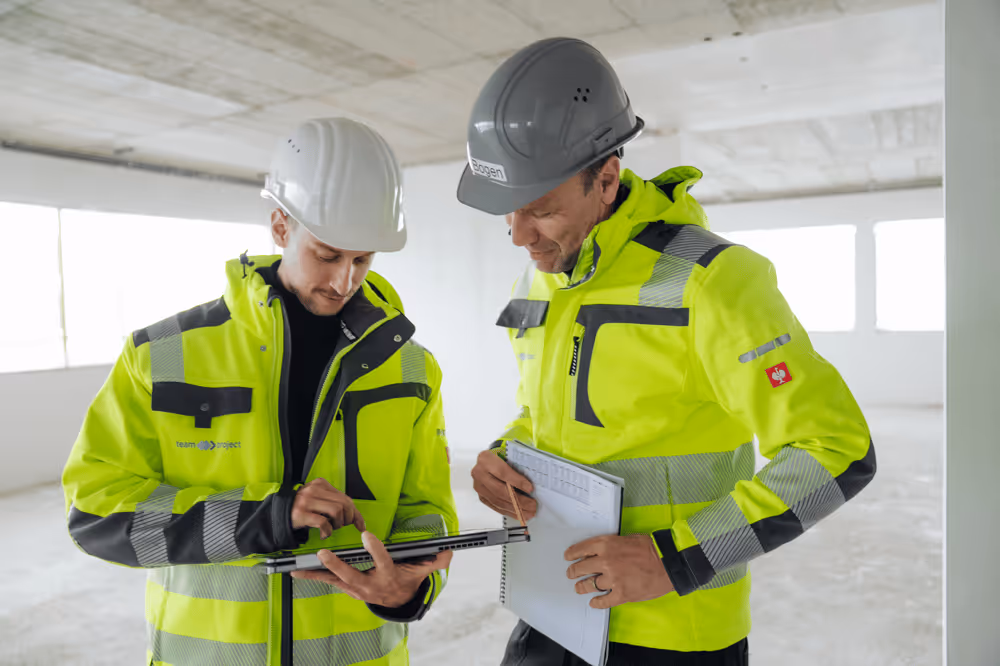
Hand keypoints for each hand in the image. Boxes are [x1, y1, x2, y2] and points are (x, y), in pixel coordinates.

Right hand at [291, 478, 365, 538]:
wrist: (277, 514)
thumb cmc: (301, 509)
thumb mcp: (317, 500)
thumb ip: (333, 502)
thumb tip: (354, 515)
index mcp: (320, 484)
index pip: (346, 497)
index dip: (356, 513)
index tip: (361, 524)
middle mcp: (314, 489)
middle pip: (344, 504)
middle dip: (348, 518)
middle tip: (342, 526)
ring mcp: (307, 501)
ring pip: (336, 511)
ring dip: (338, 524)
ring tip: (332, 528)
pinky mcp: (301, 513)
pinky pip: (323, 523)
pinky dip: (328, 531)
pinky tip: (324, 534)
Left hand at [291, 531, 452, 607]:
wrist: (396, 601)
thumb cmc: (406, 580)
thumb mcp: (422, 571)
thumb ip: (435, 561)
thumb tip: (448, 552)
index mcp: (388, 576)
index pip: (382, 561)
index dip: (375, 549)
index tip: (367, 534)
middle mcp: (369, 584)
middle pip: (351, 574)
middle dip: (337, 565)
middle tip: (324, 553)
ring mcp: (356, 588)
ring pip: (335, 580)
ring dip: (317, 573)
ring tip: (298, 568)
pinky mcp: (346, 588)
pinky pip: (328, 581)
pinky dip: (313, 576)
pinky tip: (298, 571)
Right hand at [471, 449, 536, 519]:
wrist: (487, 462)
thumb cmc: (500, 458)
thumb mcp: (508, 456)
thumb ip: (517, 466)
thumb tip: (531, 484)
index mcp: (486, 459)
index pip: (503, 472)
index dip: (517, 482)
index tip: (530, 489)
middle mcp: (479, 473)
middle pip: (500, 490)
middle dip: (519, 500)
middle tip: (532, 505)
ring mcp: (479, 487)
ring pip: (497, 501)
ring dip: (515, 509)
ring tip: (529, 512)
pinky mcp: (481, 497)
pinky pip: (495, 506)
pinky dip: (508, 511)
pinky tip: (519, 513)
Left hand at [565, 534, 674, 608]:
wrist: (667, 562)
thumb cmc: (651, 549)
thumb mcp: (626, 539)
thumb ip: (610, 546)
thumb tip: (598, 552)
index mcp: (606, 545)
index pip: (581, 549)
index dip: (572, 554)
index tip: (568, 557)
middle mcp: (605, 561)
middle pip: (581, 568)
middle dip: (574, 572)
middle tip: (572, 573)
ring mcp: (613, 579)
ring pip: (589, 585)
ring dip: (582, 587)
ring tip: (579, 588)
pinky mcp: (621, 594)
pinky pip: (603, 601)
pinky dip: (597, 603)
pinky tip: (594, 602)